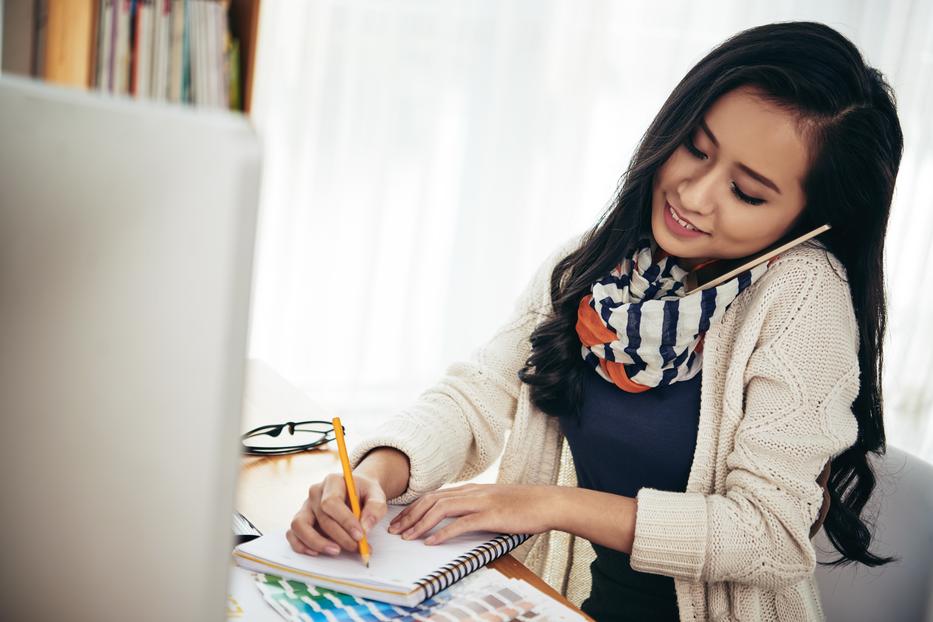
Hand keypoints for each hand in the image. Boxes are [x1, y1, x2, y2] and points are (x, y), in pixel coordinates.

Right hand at [286, 472, 387, 555]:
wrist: (356, 492)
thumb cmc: (365, 494)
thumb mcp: (377, 495)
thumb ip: (375, 508)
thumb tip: (365, 527)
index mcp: (333, 481)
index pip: (332, 502)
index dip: (345, 521)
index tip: (360, 535)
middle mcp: (315, 492)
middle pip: (321, 517)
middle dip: (340, 536)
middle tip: (356, 547)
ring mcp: (306, 506)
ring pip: (299, 526)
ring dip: (317, 542)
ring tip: (336, 552)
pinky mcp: (301, 520)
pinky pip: (292, 534)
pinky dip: (301, 546)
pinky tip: (317, 553)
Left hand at [387, 483, 555, 544]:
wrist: (548, 502)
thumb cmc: (524, 506)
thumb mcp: (494, 501)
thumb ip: (476, 506)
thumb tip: (458, 519)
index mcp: (472, 489)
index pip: (435, 495)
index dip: (415, 507)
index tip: (401, 520)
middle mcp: (472, 492)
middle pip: (432, 500)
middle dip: (410, 515)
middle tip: (395, 530)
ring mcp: (481, 502)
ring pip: (442, 509)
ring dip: (421, 523)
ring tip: (407, 536)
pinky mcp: (491, 515)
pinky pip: (461, 523)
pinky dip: (443, 532)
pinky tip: (431, 542)